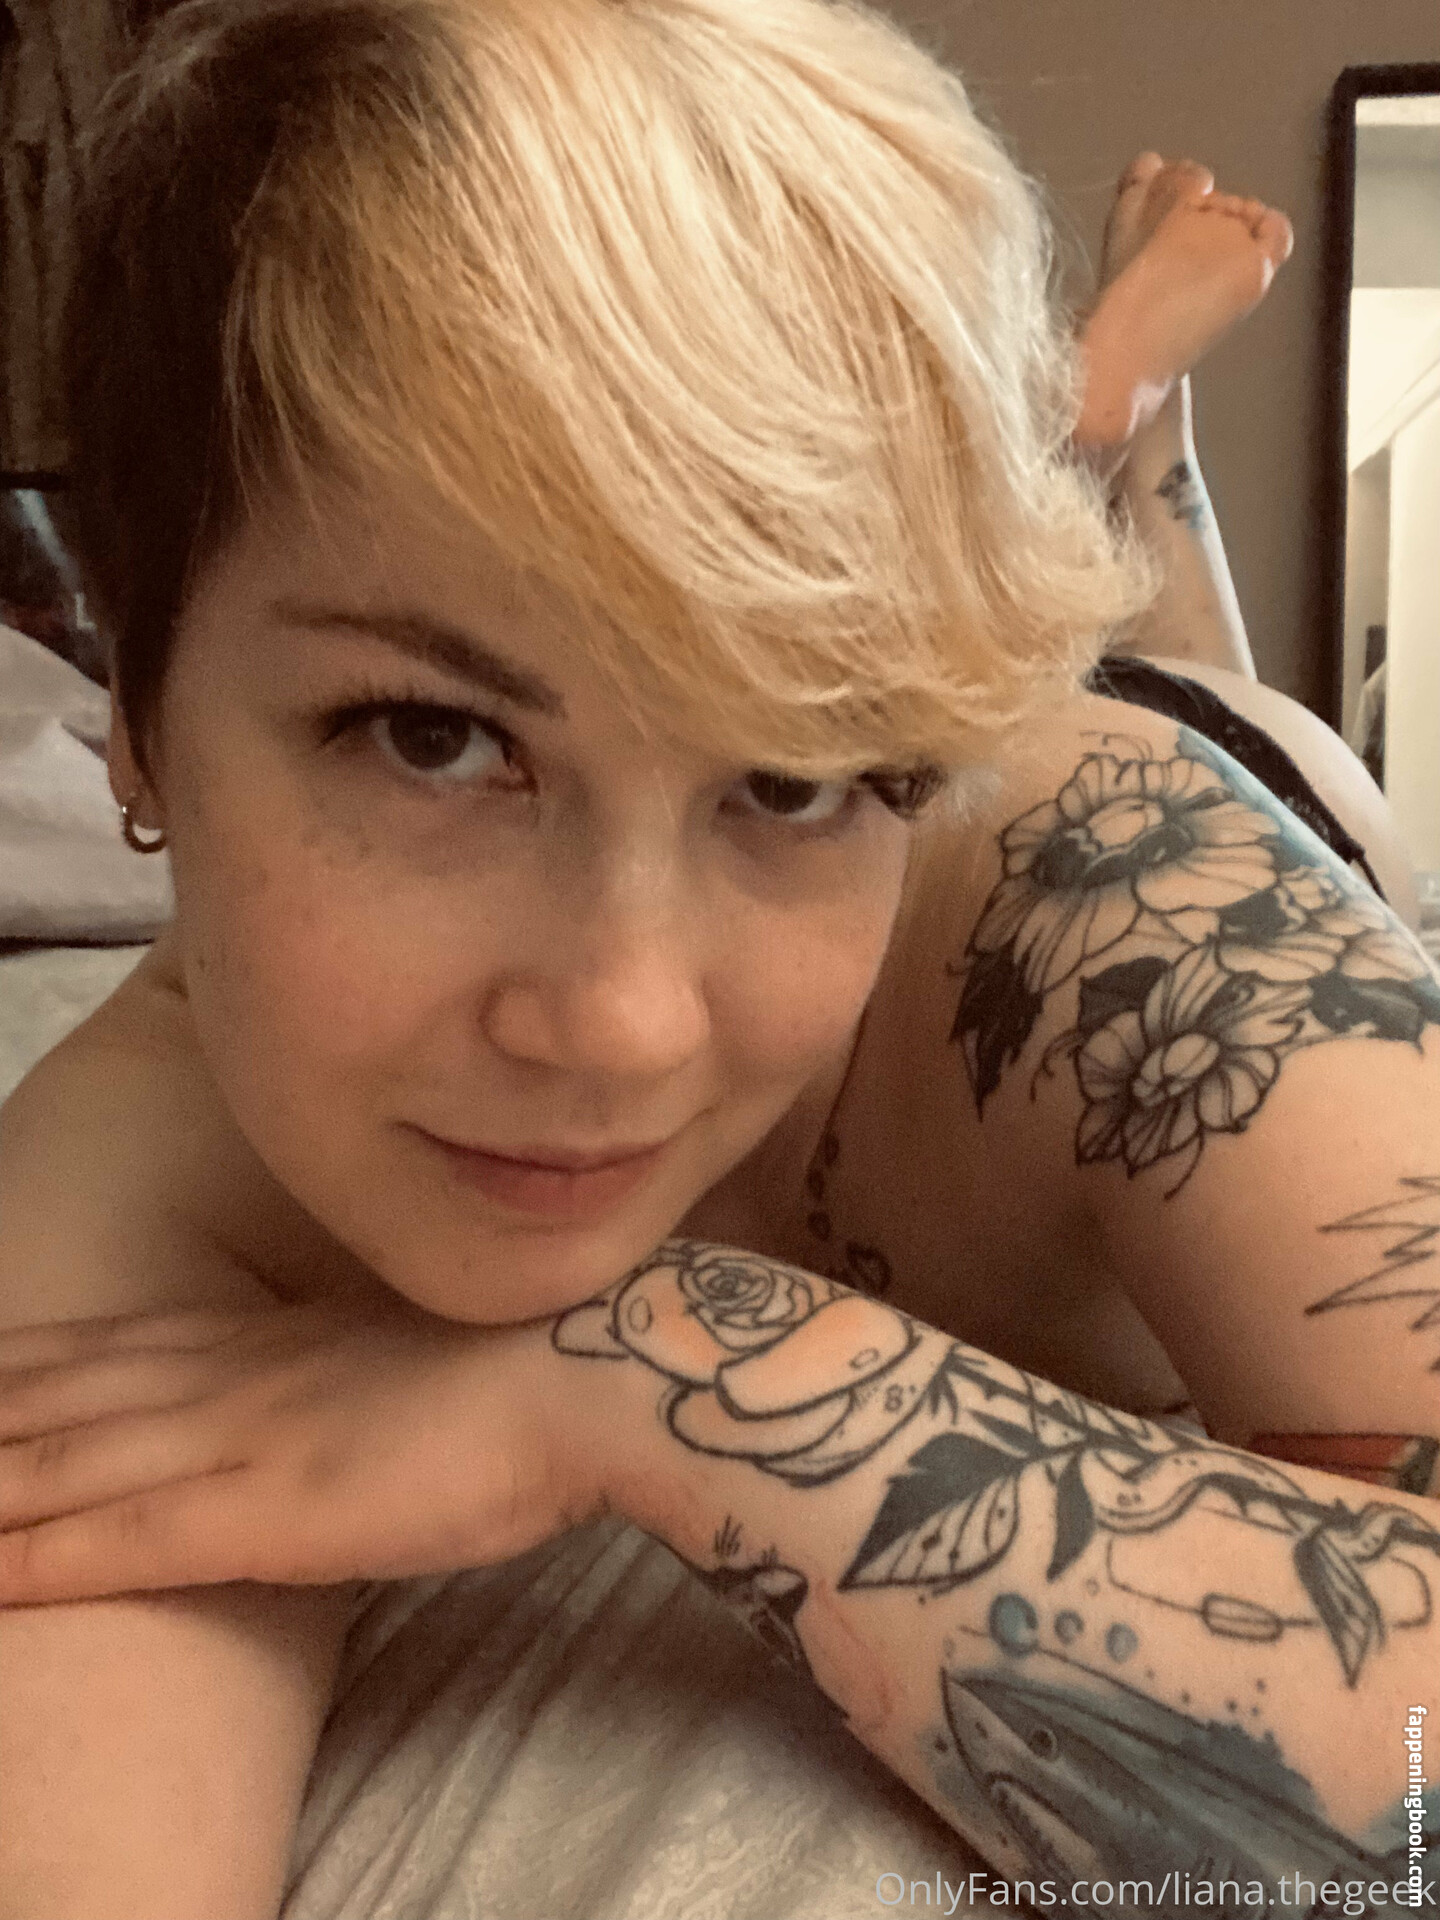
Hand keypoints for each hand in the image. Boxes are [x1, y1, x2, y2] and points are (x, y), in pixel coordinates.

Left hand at [0, 1293, 597, 1604]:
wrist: (586, 1373)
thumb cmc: (527, 1366)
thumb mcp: (413, 1351)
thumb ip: (348, 1375)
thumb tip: (330, 1399)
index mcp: (273, 1343)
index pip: (116, 1350)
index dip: (27, 1363)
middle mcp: (234, 1379)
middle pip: (66, 1394)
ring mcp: (241, 1440)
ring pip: (69, 1462)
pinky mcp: (265, 1512)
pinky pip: (123, 1542)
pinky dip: (38, 1559)